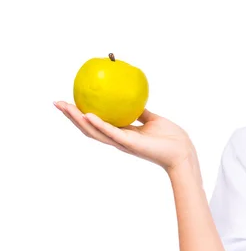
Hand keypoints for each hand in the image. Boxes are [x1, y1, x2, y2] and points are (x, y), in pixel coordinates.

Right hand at [54, 101, 195, 171]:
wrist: (182, 152)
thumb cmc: (171, 138)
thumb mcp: (153, 120)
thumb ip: (142, 112)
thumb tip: (133, 99)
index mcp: (122, 134)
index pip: (96, 124)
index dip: (81, 114)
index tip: (69, 102)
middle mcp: (118, 139)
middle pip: (88, 129)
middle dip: (71, 117)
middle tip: (57, 103)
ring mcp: (123, 143)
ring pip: (94, 132)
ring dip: (78, 120)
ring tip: (66, 107)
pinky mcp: (130, 144)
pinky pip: (112, 133)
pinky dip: (99, 124)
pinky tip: (88, 115)